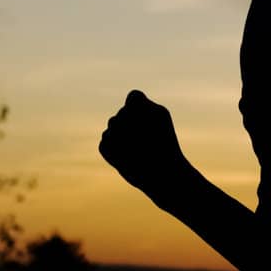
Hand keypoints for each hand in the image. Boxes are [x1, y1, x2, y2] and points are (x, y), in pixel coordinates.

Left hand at [99, 89, 196, 207]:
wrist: (162, 174)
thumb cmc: (165, 142)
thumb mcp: (161, 116)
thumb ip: (143, 104)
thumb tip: (127, 103)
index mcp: (138, 104)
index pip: (134, 96)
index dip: (141, 108)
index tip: (148, 120)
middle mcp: (121, 115)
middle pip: (123, 113)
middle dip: (132, 124)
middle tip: (145, 139)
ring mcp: (111, 131)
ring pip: (113, 126)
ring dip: (123, 135)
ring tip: (138, 148)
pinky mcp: (105, 147)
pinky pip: (107, 141)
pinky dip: (116, 148)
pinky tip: (129, 156)